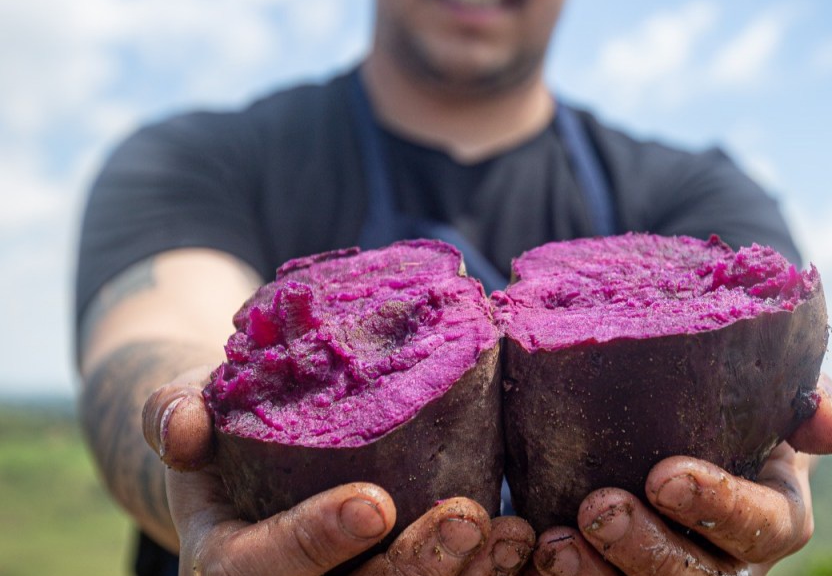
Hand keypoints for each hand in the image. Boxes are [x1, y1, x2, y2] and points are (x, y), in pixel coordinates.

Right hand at [142, 373, 535, 575]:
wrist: (244, 454)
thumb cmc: (220, 425)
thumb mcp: (186, 409)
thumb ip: (173, 412)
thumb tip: (182, 421)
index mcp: (227, 562)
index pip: (265, 567)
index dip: (317, 540)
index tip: (374, 503)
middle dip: (414, 569)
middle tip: (467, 522)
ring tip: (511, 534)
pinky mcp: (387, 574)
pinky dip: (481, 573)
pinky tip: (520, 542)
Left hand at [531, 377, 831, 575]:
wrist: (695, 427)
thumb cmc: (741, 408)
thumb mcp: (780, 397)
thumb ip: (809, 403)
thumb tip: (826, 418)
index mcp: (775, 516)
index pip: (759, 524)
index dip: (716, 506)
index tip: (663, 475)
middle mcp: (731, 562)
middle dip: (646, 550)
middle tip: (596, 509)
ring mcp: (681, 575)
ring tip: (552, 544)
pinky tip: (530, 558)